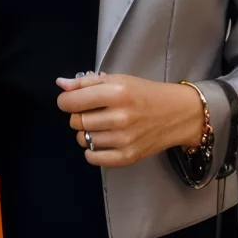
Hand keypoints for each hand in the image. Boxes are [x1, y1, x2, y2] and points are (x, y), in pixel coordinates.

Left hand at [56, 73, 203, 167]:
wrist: (176, 113)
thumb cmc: (144, 92)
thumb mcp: (118, 79)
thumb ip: (87, 82)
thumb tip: (61, 84)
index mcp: (116, 92)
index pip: (73, 101)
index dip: (65, 101)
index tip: (70, 100)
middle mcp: (119, 117)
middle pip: (76, 121)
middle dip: (77, 116)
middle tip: (90, 111)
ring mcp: (124, 139)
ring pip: (83, 139)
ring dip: (86, 132)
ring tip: (99, 124)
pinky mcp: (128, 157)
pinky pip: (94, 158)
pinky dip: (91, 151)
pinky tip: (101, 140)